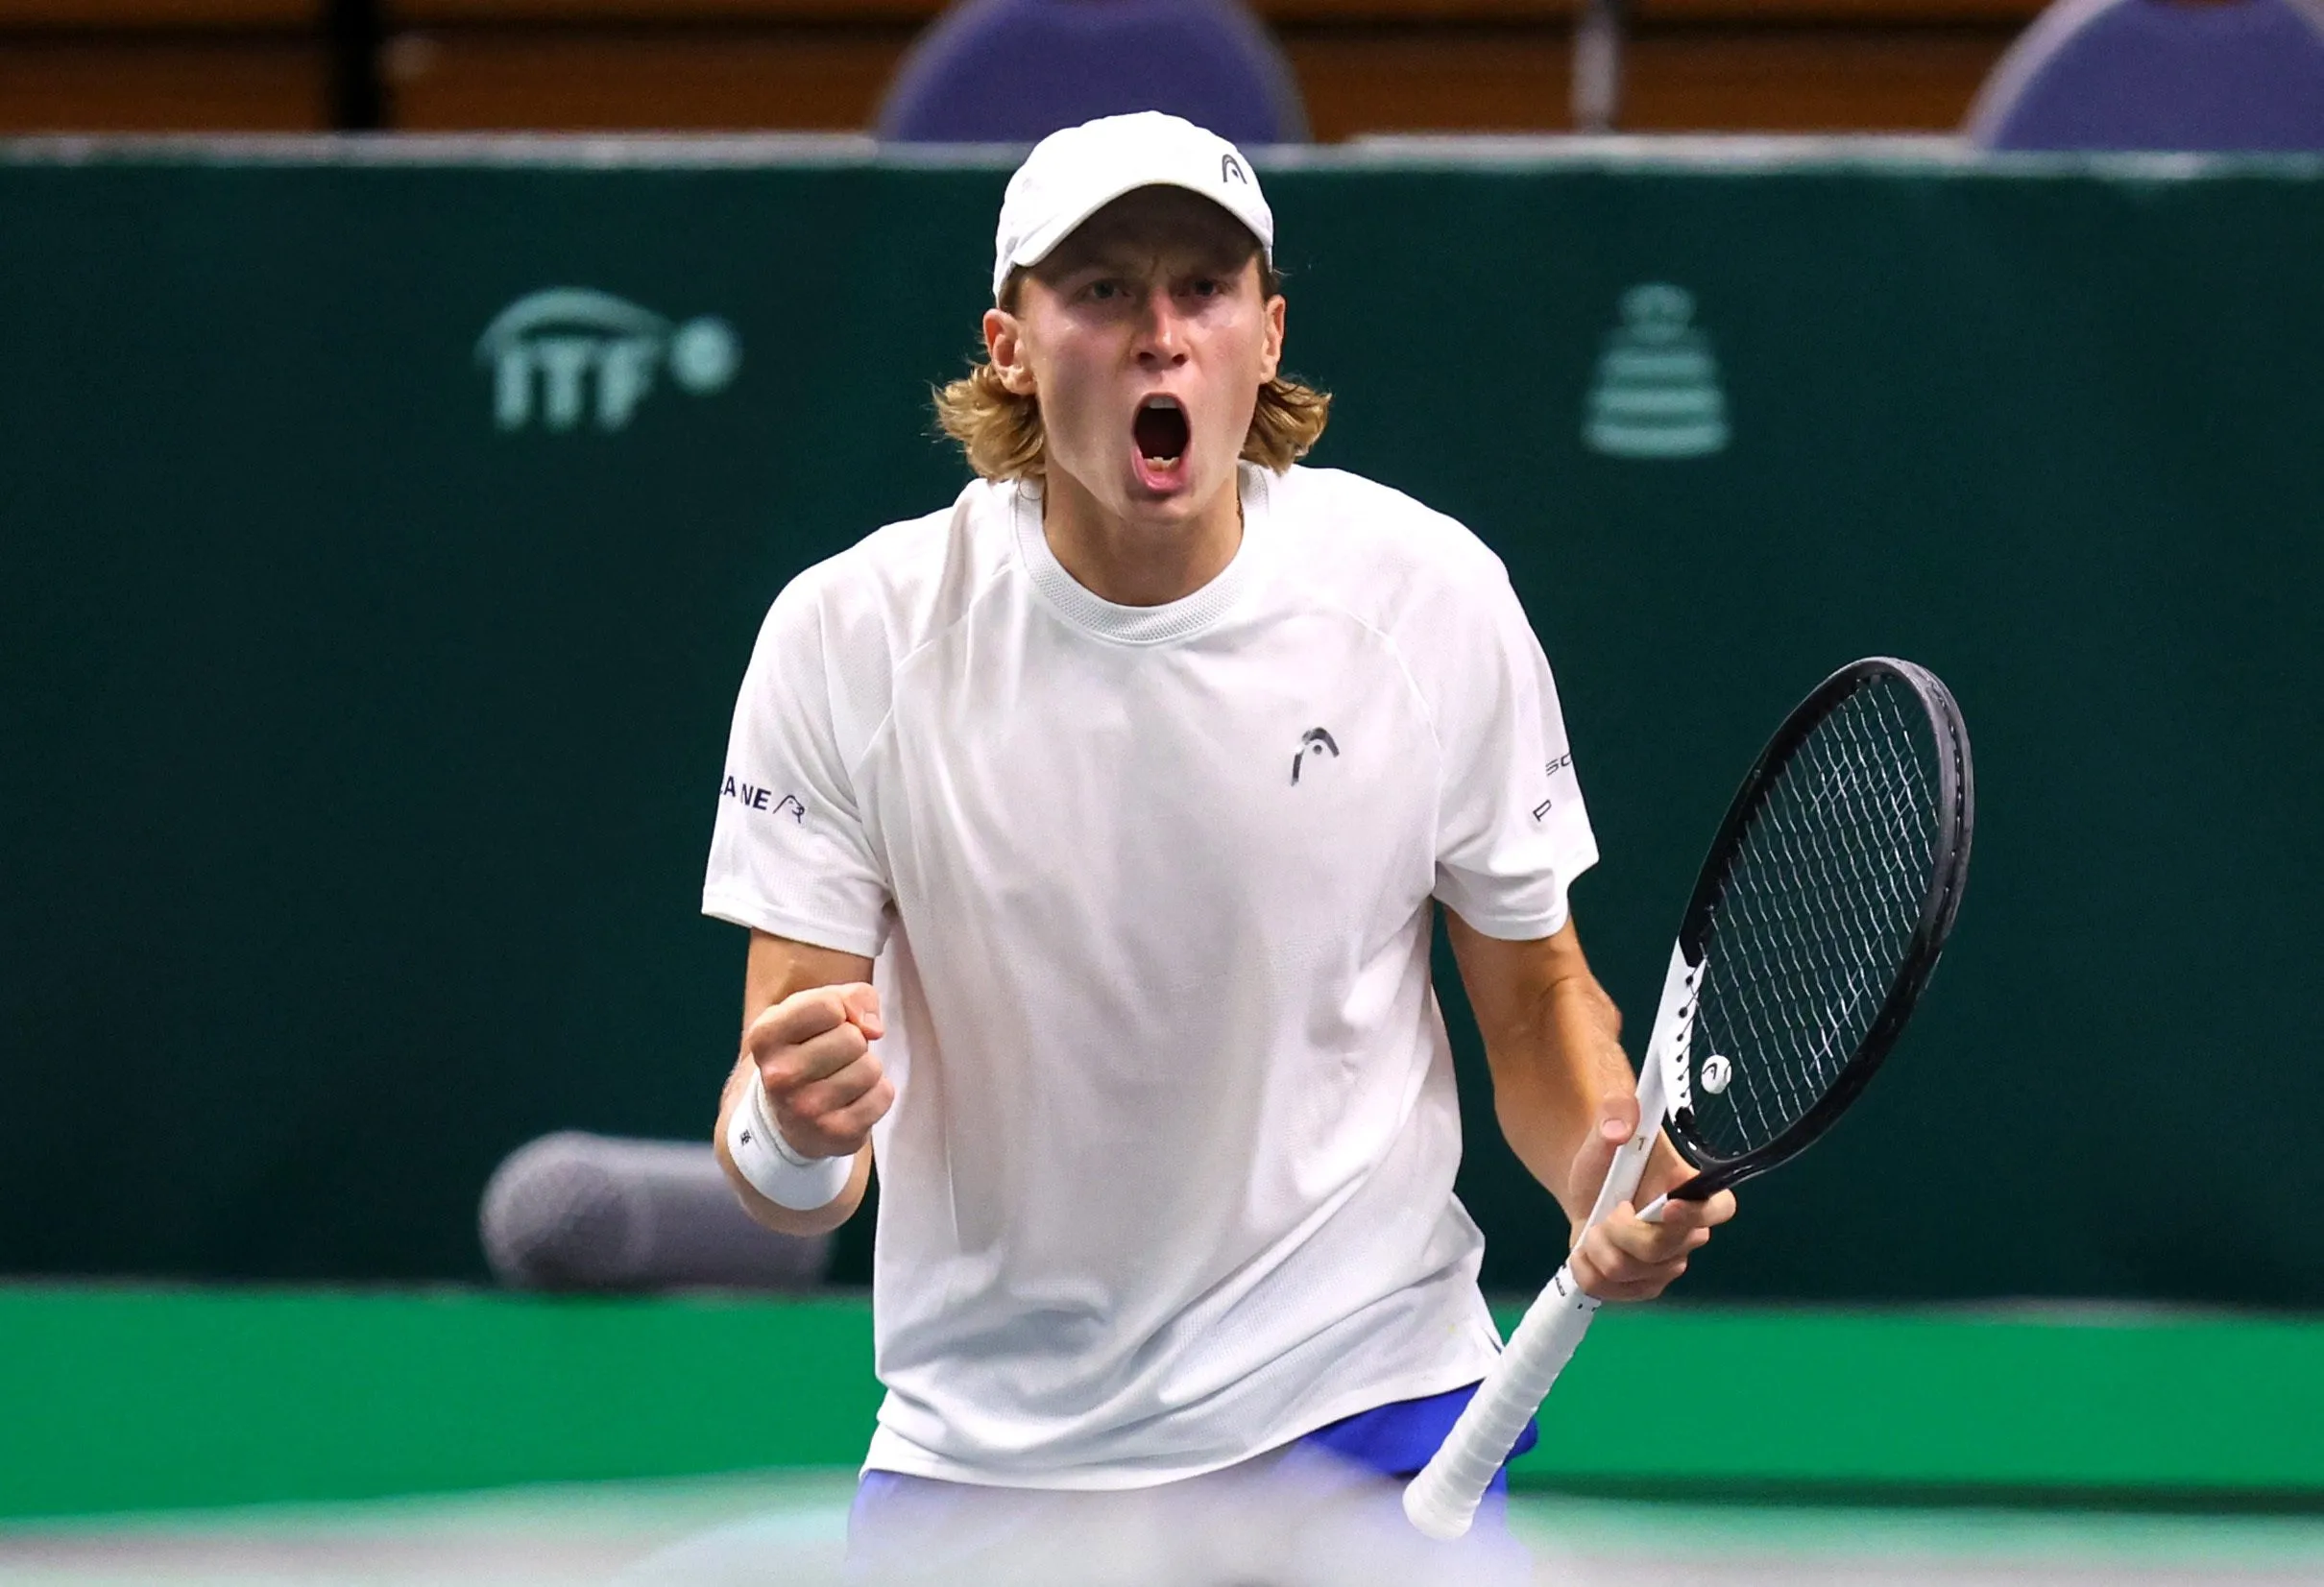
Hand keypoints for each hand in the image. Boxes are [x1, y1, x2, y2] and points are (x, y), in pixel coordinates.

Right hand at [738, 983, 891, 1159]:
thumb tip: (874, 1028)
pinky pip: (883, 1095)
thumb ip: (852, 997)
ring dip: (865, 1069)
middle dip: (854, 1042)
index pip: (829, 1006)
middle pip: (853, 1038)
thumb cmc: (807, 1049)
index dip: (841, 1009)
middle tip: (834, 1057)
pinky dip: (877, 1093)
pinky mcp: (836, 1134)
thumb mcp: (816, 1009)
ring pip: (870, 1067)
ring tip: (841, 1078)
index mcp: (765, 1036)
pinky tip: (852, 1100)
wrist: (789, 1117)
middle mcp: (779, 1076)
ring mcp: (806, 1110)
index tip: (829, 1024)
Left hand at [1563, 1095, 1736, 1301]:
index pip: (1720, 1208)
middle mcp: (1687, 1234)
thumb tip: (1618, 1128)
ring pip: (1628, 1271)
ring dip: (1597, 1246)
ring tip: (1595, 1225)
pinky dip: (1585, 1268)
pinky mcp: (1642, 1287)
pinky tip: (1587, 1248)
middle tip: (1607, 1209)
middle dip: (1619, 1230)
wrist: (1587, 1188)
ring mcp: (1666, 1266)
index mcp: (1692, 1192)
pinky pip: (1608, 1290)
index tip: (1665, 1205)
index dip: (1698, 1213)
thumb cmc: (1606, 1158)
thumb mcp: (1605, 1126)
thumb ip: (1614, 1112)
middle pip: (1660, 1249)